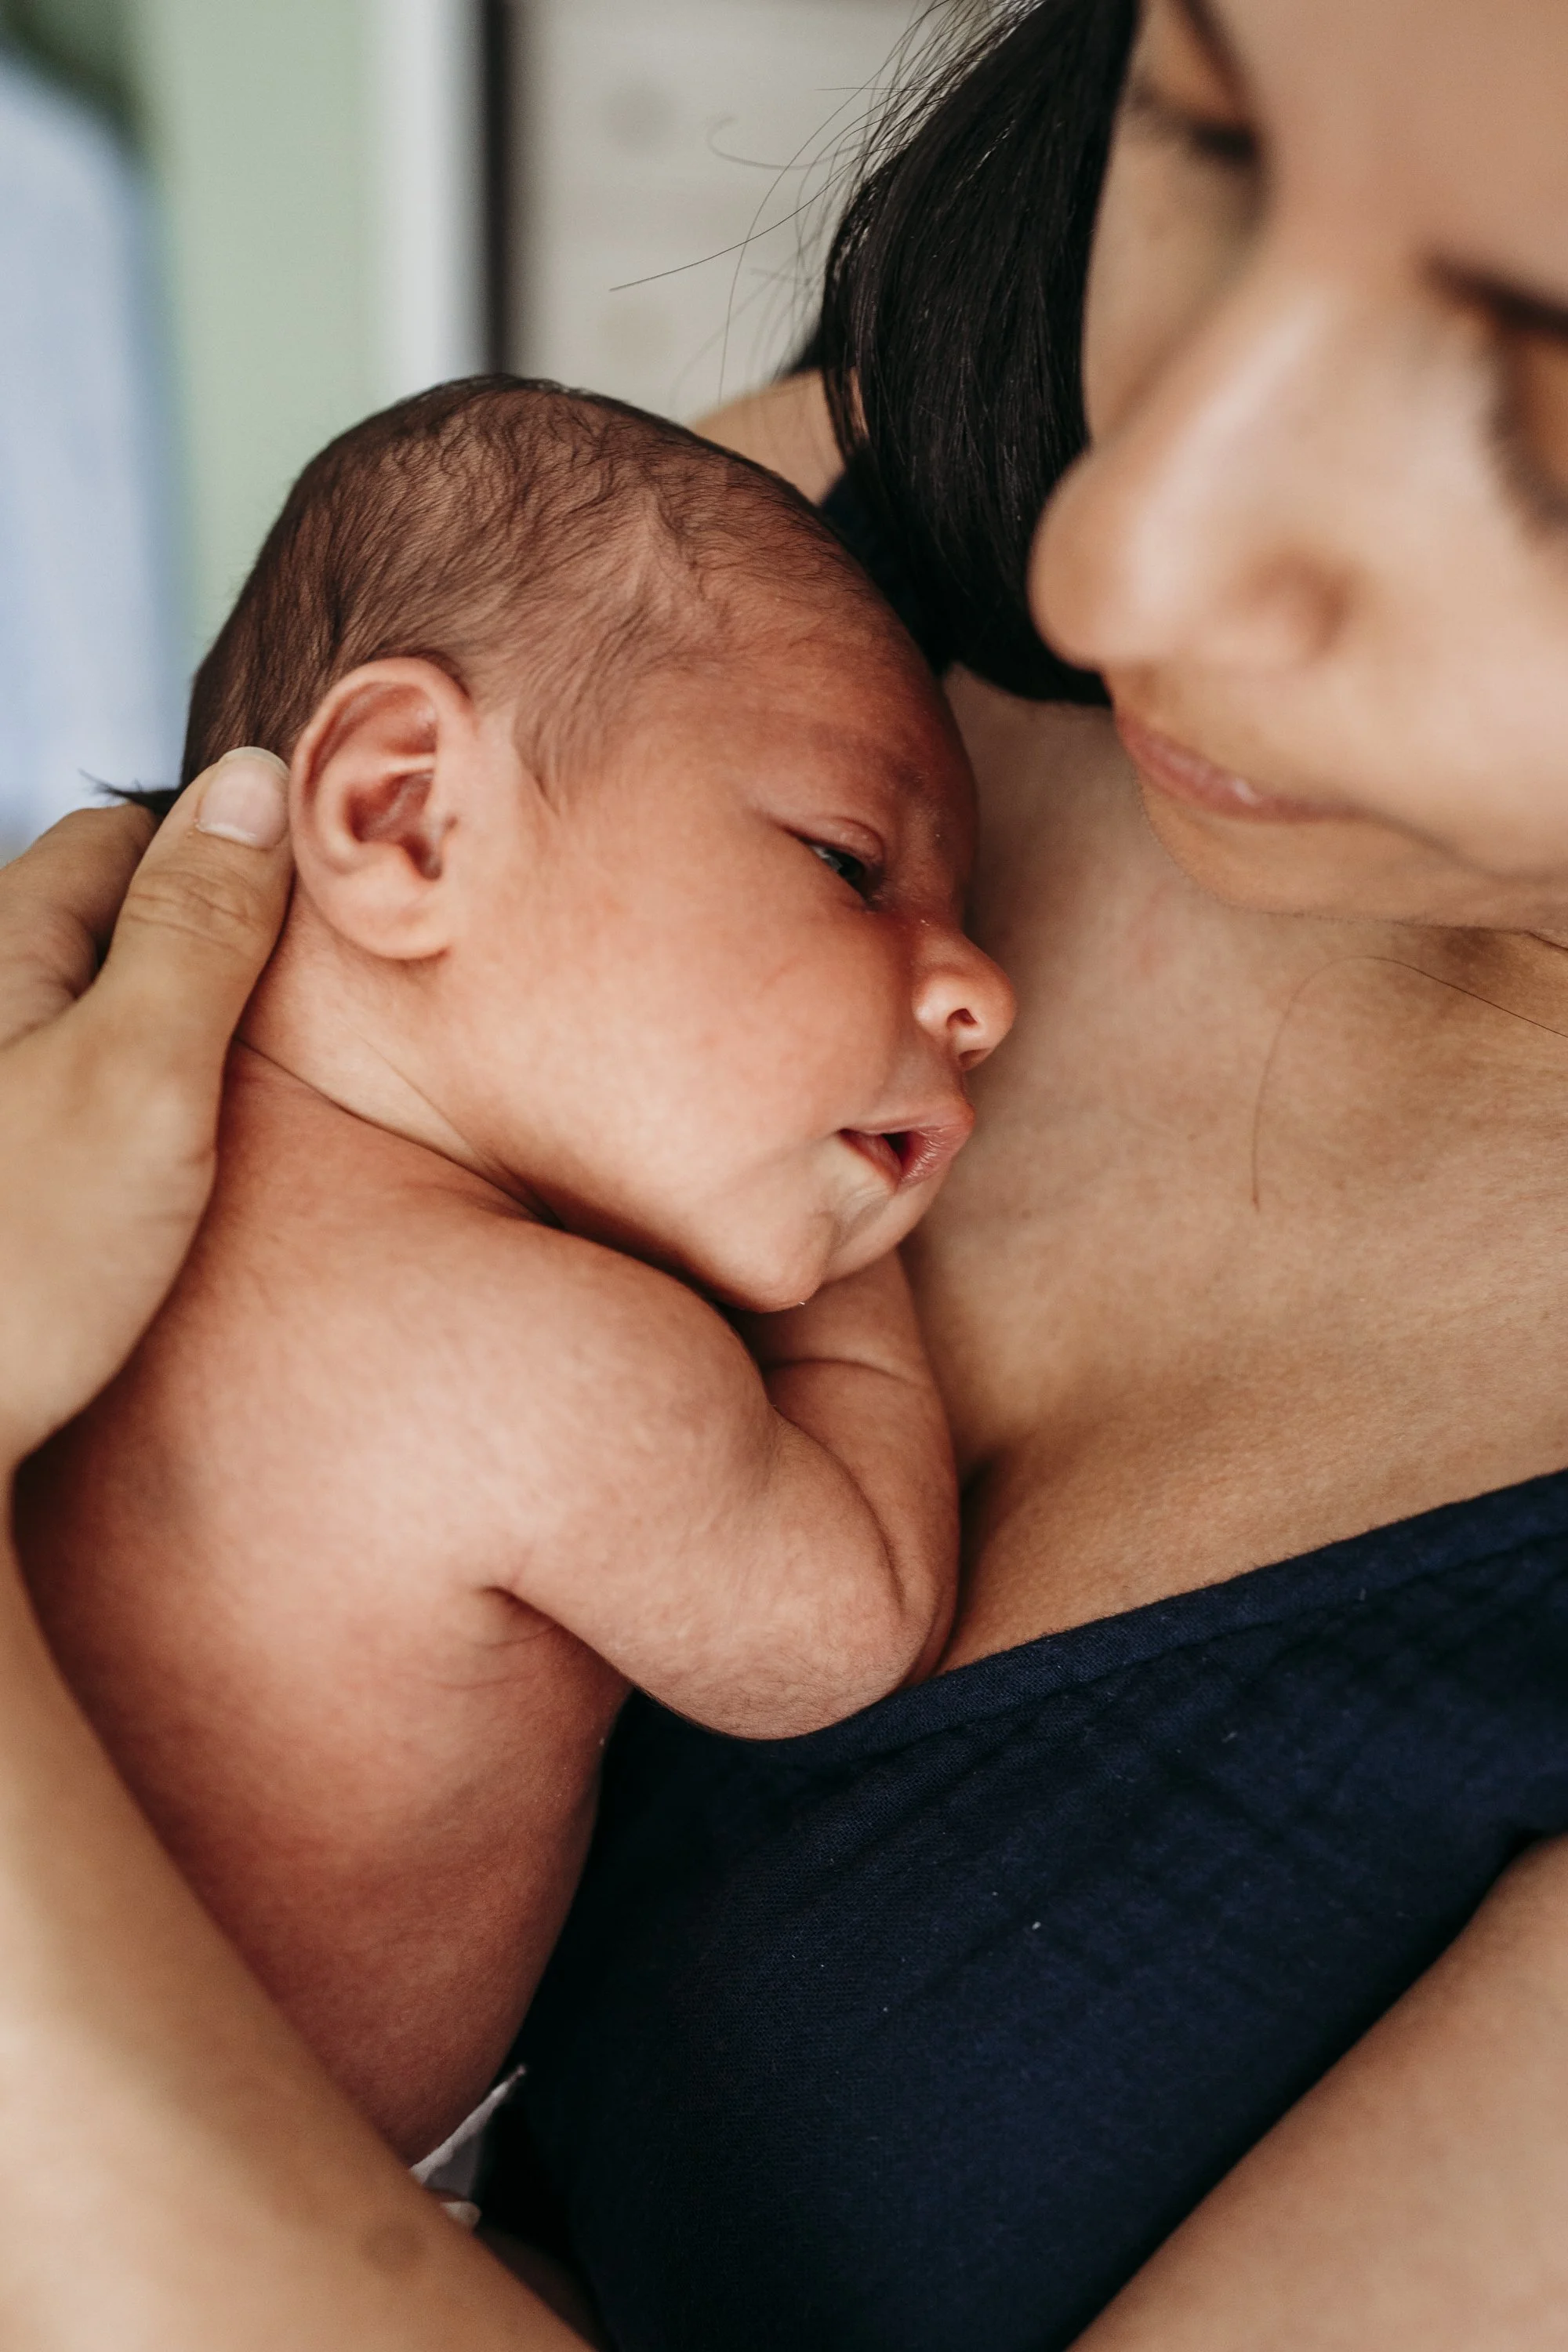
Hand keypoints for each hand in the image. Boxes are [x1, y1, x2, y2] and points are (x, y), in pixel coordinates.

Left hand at [0, 753, 290, 1466]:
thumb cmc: (14, 1269)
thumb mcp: (139, 1079)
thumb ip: (199, 929)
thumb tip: (253, 780)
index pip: (126, 832)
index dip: (229, 853)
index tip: (322, 911)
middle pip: (108, 920)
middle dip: (207, 948)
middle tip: (304, 1020)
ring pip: (98, 1016)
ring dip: (176, 1039)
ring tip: (254, 1104)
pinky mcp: (5, 1172)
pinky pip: (84, 1098)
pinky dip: (144, 1111)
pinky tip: (182, 1176)